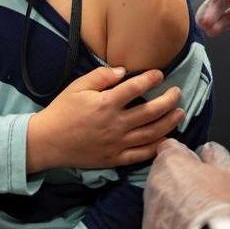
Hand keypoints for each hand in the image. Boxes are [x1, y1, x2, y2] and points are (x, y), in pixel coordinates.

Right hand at [26, 66, 184, 171]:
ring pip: (151, 133)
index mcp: (106, 103)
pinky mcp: (115, 158)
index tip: (160, 74)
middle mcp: (116, 124)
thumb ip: (101, 76)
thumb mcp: (77, 87)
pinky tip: (167, 139)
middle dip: (168, 100)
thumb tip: (123, 71)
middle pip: (151, 111)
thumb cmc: (62, 110)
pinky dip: (157, 147)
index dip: (151, 79)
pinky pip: (141, 154)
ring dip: (169, 123)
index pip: (136, 88)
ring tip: (180, 113)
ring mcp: (117, 143)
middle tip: (177, 92)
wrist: (48, 141)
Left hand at [143, 139, 229, 228]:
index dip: (185, 154)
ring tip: (197, 210)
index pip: (170, 146)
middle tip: (202, 191)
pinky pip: (160, 214)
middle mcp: (155, 180)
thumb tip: (211, 149)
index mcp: (171, 160)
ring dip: (175, 198)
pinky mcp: (149, 224)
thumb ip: (217, 155)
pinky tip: (188, 222)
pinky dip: (171, 216)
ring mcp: (150, 204)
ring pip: (161, 194)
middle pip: (165, 171)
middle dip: (180, 177)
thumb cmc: (220, 210)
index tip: (195, 163)